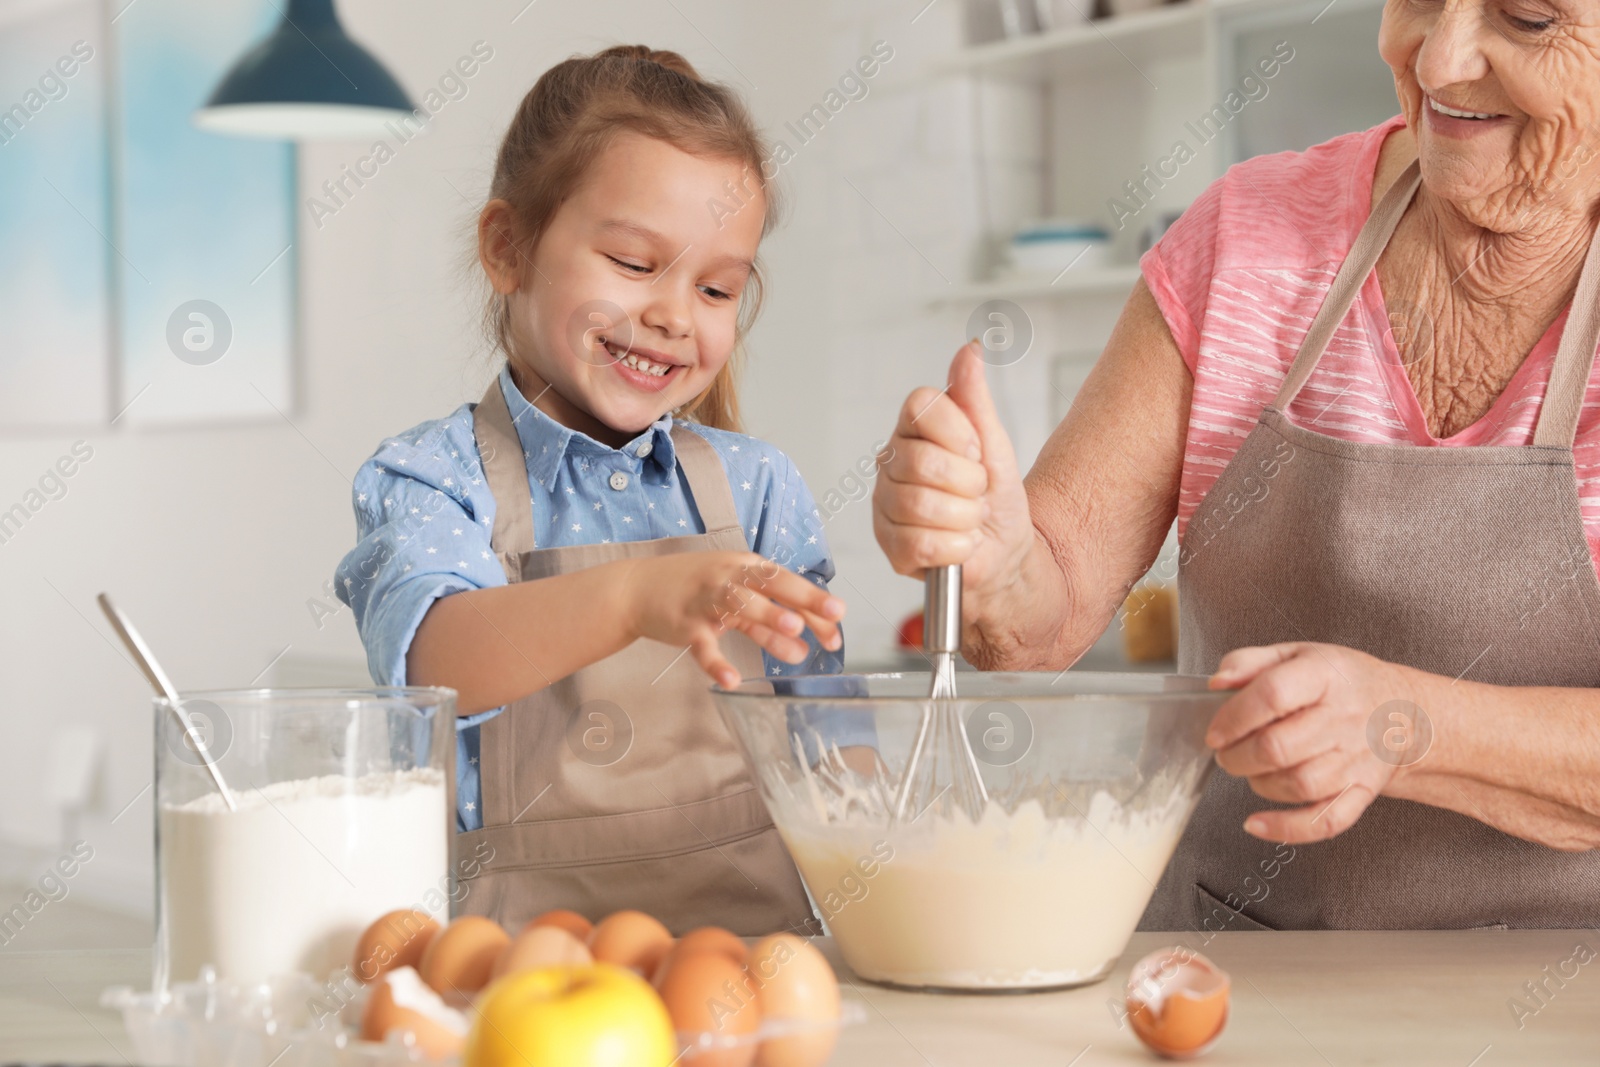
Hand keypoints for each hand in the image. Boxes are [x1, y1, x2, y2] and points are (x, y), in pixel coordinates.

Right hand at [623, 552, 845, 688]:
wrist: (638, 588)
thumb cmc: (694, 591)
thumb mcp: (735, 598)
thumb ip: (769, 620)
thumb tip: (806, 641)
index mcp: (746, 569)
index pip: (787, 583)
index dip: (815, 602)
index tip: (840, 619)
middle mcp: (729, 578)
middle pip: (770, 585)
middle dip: (803, 599)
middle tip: (833, 614)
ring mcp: (706, 600)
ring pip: (740, 606)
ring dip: (767, 617)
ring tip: (793, 633)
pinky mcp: (686, 626)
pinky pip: (704, 646)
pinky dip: (717, 663)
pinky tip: (733, 680)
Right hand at [872, 343, 1033, 598]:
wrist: (1006, 553)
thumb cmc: (995, 498)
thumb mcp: (994, 443)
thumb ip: (974, 398)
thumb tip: (968, 350)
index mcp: (913, 431)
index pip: (920, 405)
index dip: (957, 432)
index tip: (976, 452)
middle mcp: (891, 464)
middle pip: (922, 460)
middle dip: (967, 482)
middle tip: (976, 492)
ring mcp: (885, 506)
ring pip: (920, 503)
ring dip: (964, 517)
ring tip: (969, 519)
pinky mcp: (890, 547)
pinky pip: (922, 542)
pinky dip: (955, 546)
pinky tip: (958, 543)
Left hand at [1205, 642, 1425, 843]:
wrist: (1403, 713)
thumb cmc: (1340, 682)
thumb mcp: (1297, 654)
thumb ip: (1250, 662)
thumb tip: (1216, 683)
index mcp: (1324, 676)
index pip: (1273, 695)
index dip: (1234, 717)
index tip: (1214, 732)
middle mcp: (1344, 719)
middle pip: (1279, 747)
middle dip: (1237, 757)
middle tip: (1225, 754)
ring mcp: (1356, 760)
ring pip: (1298, 785)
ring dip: (1258, 784)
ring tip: (1249, 771)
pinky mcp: (1362, 792)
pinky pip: (1325, 821)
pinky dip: (1286, 829)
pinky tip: (1256, 823)